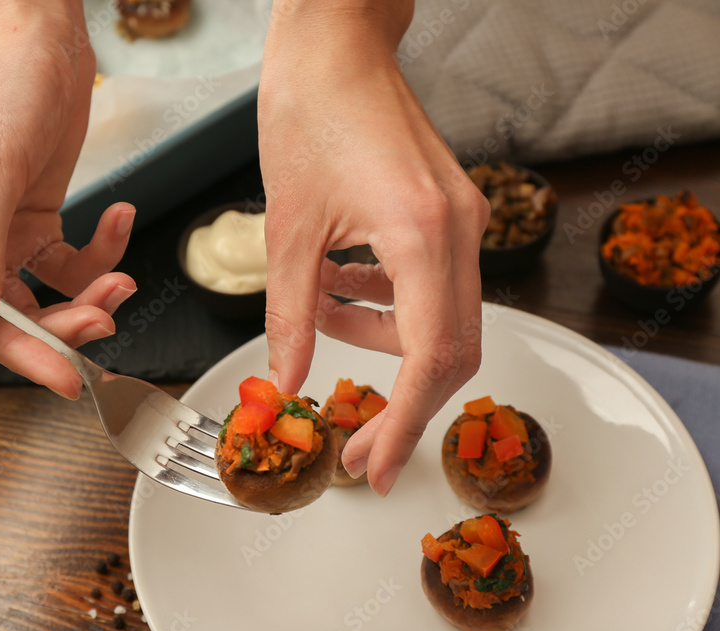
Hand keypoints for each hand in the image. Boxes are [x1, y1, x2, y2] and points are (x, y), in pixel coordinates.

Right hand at [0, 1, 135, 398]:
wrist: (37, 37)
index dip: (16, 349)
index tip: (63, 373)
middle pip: (7, 318)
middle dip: (59, 327)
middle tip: (104, 323)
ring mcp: (0, 237)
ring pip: (42, 300)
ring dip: (85, 298)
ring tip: (120, 279)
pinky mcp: (36, 224)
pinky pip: (68, 265)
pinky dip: (99, 255)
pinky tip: (119, 220)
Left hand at [259, 1, 489, 495]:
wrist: (334, 47)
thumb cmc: (308, 113)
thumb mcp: (286, 229)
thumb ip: (290, 315)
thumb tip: (290, 380)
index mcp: (425, 235)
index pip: (430, 359)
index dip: (405, 423)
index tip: (374, 465)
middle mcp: (461, 231)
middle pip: (453, 350)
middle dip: (405, 401)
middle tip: (358, 437)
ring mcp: (462, 220)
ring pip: (443, 319)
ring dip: (385, 339)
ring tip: (323, 318)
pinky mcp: (448, 212)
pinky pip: (432, 283)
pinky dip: (388, 302)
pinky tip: (340, 286)